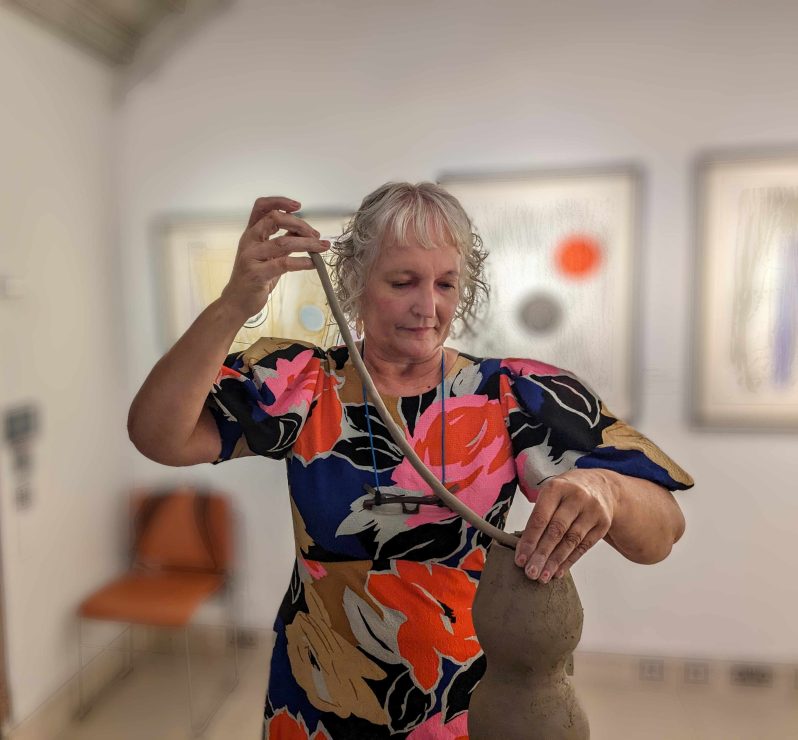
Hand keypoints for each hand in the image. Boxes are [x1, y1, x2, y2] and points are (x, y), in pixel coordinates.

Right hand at [219, 196, 329, 320]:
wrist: (237, 302)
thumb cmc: (254, 278)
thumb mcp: (269, 256)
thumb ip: (282, 242)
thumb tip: (302, 231)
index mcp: (251, 234)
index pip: (261, 207)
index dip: (279, 201)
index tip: (297, 206)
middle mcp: (249, 241)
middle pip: (273, 218)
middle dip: (299, 223)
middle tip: (316, 233)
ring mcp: (251, 256)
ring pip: (283, 242)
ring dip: (307, 243)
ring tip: (322, 247)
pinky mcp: (257, 273)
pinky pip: (284, 264)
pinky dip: (302, 262)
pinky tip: (313, 264)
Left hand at [514, 469, 616, 581]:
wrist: (600, 485)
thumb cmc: (566, 492)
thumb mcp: (551, 493)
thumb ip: (539, 516)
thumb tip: (525, 549)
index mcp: (557, 488)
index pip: (540, 518)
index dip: (530, 540)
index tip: (520, 559)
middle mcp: (576, 497)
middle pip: (556, 531)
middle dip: (541, 554)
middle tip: (530, 573)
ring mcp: (592, 510)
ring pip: (571, 541)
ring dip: (555, 562)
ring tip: (543, 577)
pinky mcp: (603, 524)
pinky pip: (584, 546)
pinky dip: (570, 561)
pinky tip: (558, 571)